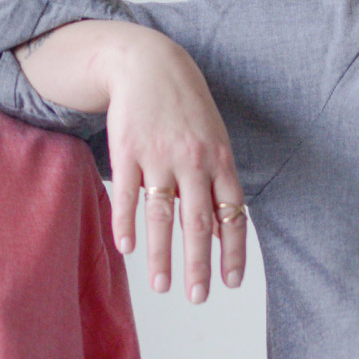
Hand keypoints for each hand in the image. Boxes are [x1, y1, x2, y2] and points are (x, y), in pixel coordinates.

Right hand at [19, 22, 248, 302]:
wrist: (149, 62)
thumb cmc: (186, 108)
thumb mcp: (214, 141)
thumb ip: (218, 187)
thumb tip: (222, 236)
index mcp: (220, 159)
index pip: (232, 213)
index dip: (232, 250)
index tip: (231, 283)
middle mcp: (193, 160)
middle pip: (198, 220)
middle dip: (199, 263)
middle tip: (198, 297)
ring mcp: (159, 155)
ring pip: (162, 213)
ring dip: (162, 254)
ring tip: (162, 287)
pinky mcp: (128, 149)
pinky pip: (128, 193)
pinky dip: (126, 222)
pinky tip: (126, 248)